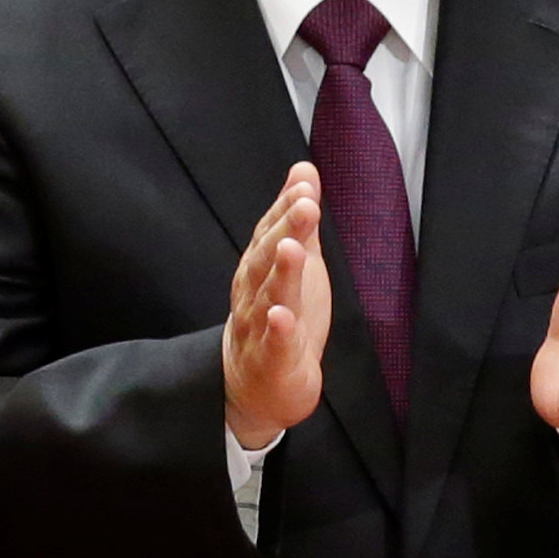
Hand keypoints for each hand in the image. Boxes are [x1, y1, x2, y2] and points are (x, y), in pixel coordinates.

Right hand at [224, 164, 330, 451]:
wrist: (256, 387)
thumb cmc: (280, 315)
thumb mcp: (295, 262)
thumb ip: (298, 219)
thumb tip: (304, 170)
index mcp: (259, 270)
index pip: (270, 233)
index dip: (285, 209)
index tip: (304, 185)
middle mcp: (253, 295)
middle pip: (266, 260)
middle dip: (284, 230)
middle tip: (305, 204)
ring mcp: (259, 329)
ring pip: (268, 298)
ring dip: (280, 273)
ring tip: (292, 248)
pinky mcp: (272, 362)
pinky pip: (274, 345)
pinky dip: (278, 331)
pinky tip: (283, 316)